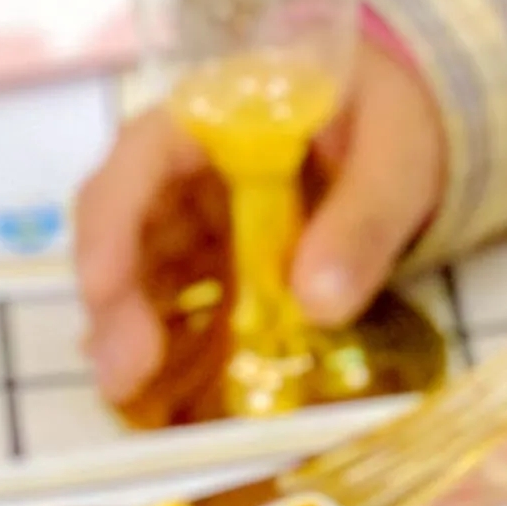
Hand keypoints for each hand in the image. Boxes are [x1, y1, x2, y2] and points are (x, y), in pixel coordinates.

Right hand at [72, 34, 445, 410]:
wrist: (403, 138)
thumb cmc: (391, 122)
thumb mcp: (397, 156)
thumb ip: (363, 220)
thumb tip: (316, 302)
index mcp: (219, 111)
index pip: (141, 153)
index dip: (112, 219)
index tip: (102, 287)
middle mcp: (186, 165)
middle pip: (123, 222)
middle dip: (115, 298)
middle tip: (125, 370)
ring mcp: (194, 218)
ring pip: (139, 271)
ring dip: (129, 331)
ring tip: (135, 394)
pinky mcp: (211, 263)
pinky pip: (176, 304)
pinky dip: (169, 346)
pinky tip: (164, 393)